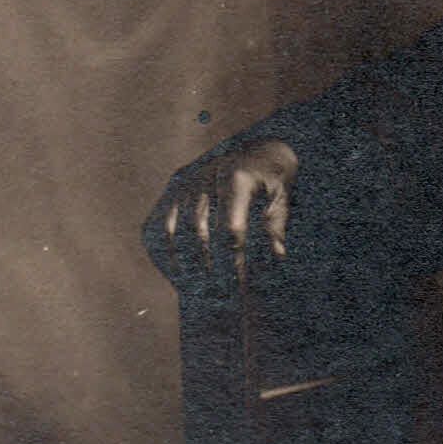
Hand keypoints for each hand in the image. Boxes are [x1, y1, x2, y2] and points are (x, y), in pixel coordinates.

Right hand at [149, 137, 299, 275]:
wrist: (259, 149)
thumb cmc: (273, 178)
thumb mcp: (283, 197)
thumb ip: (276, 225)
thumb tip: (276, 255)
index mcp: (236, 176)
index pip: (229, 227)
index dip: (234, 259)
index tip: (239, 284)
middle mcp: (204, 175)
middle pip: (198, 230)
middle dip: (207, 265)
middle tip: (216, 293)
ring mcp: (185, 180)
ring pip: (175, 228)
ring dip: (183, 262)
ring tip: (195, 288)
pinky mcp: (174, 186)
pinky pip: (159, 222)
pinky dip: (164, 250)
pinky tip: (176, 273)